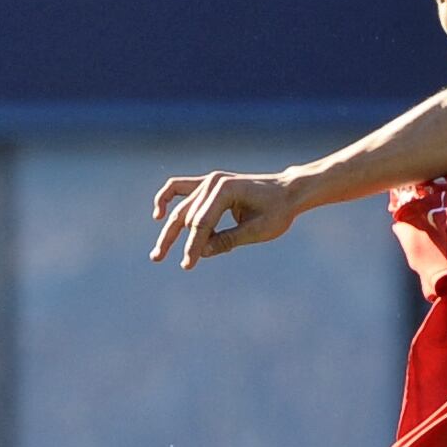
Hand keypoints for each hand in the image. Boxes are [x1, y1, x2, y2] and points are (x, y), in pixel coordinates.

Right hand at [151, 171, 302, 268]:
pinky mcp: (209, 185)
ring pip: (181, 207)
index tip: (187, 265)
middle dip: (173, 240)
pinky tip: (159, 215)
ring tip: (157, 253)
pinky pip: (179, 189)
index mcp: (226, 189)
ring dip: (168, 229)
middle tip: (158, 260)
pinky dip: (167, 199)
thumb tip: (201, 252)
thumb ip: (228, 240)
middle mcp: (214, 182)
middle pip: (187, 215)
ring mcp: (209, 181)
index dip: (193, 245)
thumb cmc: (278, 211)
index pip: (202, 222)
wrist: (288, 192)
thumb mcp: (257, 230)